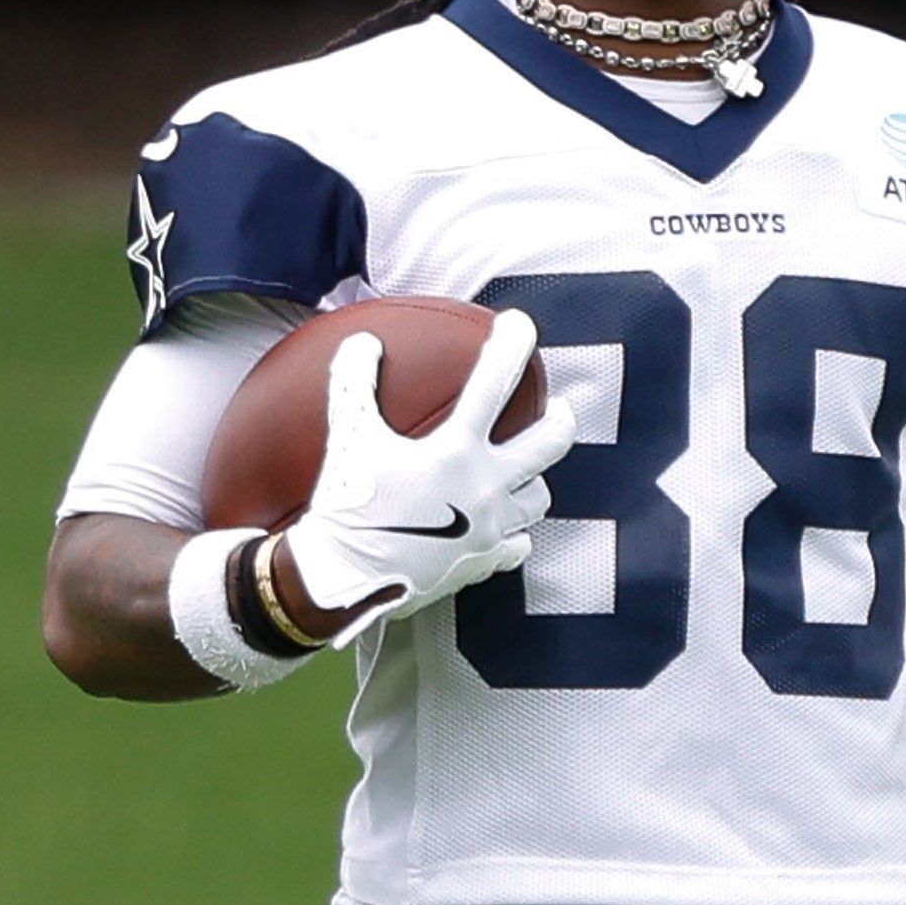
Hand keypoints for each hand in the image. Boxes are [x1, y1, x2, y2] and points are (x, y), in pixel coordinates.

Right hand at [279, 311, 578, 636]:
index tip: (521, 325)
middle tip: (560, 410)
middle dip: (561, 421)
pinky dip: (513, 535)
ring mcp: (490, 529)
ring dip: (534, 481)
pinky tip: (501, 530)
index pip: (493, 384)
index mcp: (455, 450)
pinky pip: (516, 546)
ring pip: (538, 498)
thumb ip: (355, 384)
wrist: (344, 579)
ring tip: (525, 473)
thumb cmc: (345, 505)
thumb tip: (363, 343)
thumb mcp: (347, 437)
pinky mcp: (483, 562)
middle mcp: (484, 486)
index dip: (511, 346)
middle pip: (548, 444)